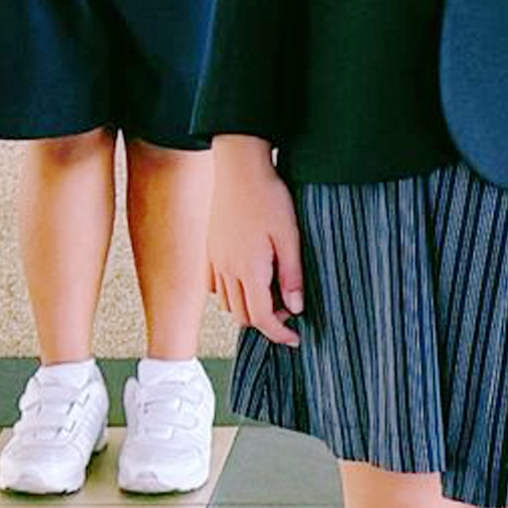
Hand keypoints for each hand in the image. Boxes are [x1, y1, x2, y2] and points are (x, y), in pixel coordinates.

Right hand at [208, 135, 303, 346]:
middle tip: (290, 310)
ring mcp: (215, 260)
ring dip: (249, 309)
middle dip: (267, 322)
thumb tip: (296, 308)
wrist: (239, 167)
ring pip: (228, 304)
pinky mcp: (211, 250)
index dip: (279, 334)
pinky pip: (216, 286)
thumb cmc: (268, 197)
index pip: (261, 318)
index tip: (295, 339)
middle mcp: (227, 270)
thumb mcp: (290, 236)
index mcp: (249, 269)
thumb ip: (292, 275)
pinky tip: (249, 280)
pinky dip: (232, 294)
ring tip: (272, 294)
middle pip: (243, 316)